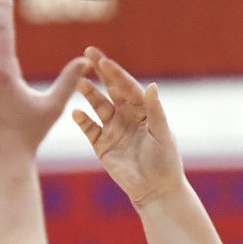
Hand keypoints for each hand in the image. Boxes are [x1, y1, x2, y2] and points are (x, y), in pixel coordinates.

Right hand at [72, 48, 186, 206]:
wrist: (156, 191)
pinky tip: (77, 112)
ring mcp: (113, 130)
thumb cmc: (165, 162)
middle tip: (88, 53)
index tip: (104, 61)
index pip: (128, 87)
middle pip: (111, 90)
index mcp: (144, 111)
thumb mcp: (162, 134)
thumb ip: (155, 110)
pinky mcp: (102, 145)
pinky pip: (89, 128)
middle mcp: (127, 116)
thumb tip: (152, 85)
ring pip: (98, 106)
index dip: (116, 74)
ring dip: (90, 93)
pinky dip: (82, 120)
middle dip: (101, 72)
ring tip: (81, 82)